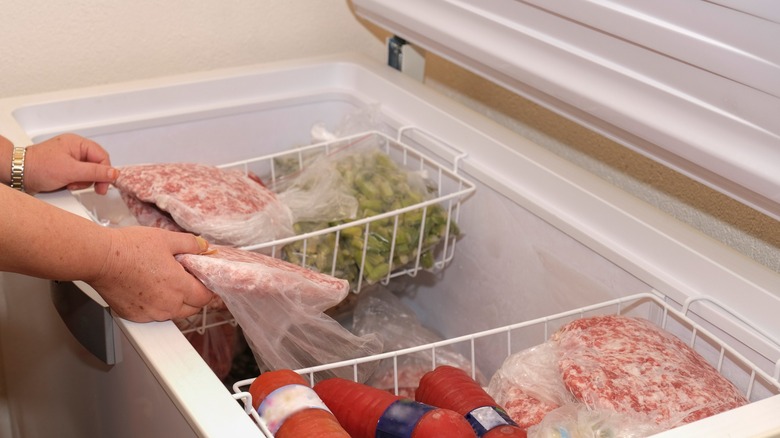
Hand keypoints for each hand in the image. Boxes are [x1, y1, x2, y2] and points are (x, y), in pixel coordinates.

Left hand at [23, 133, 118, 194]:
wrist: (18, 174)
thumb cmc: (38, 167)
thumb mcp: (71, 171)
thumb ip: (95, 172)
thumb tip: (114, 173)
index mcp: (78, 143)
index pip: (102, 157)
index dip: (105, 173)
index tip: (104, 186)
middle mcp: (75, 149)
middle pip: (96, 165)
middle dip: (91, 178)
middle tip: (88, 187)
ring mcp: (70, 159)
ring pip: (88, 173)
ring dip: (82, 182)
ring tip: (70, 184)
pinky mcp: (65, 168)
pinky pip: (79, 177)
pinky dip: (75, 183)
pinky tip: (67, 184)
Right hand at [88, 227, 215, 321]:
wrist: (100, 258)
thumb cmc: (130, 248)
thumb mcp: (166, 238)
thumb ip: (190, 243)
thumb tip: (203, 247)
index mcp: (179, 287)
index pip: (205, 297)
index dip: (206, 287)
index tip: (201, 278)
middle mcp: (167, 306)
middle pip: (193, 308)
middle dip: (193, 296)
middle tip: (184, 278)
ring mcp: (150, 314)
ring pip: (173, 313)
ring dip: (175, 302)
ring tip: (164, 281)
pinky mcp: (134, 316)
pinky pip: (153, 315)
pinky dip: (155, 305)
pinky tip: (148, 288)